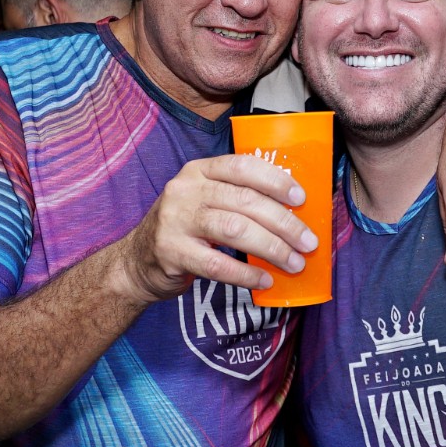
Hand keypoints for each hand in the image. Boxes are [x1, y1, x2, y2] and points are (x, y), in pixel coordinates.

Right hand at [123, 154, 318, 304]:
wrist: (137, 262)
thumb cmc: (185, 228)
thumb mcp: (205, 200)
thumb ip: (239, 198)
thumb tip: (294, 213)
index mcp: (199, 170)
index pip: (242, 166)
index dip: (275, 180)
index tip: (301, 198)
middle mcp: (186, 190)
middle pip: (245, 201)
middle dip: (284, 222)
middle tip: (308, 242)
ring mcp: (175, 220)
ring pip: (234, 229)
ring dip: (271, 248)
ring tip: (294, 262)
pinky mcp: (171, 252)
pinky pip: (218, 264)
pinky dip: (246, 274)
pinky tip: (265, 280)